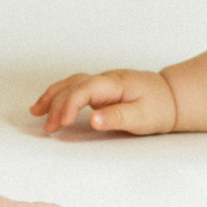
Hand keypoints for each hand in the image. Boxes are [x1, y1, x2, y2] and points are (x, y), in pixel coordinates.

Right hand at [30, 70, 176, 134]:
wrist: (170, 96)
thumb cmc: (158, 107)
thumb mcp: (142, 117)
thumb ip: (117, 117)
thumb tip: (94, 120)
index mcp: (115, 83)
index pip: (86, 88)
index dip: (71, 103)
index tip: (63, 123)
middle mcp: (105, 79)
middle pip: (74, 84)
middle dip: (58, 104)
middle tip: (48, 128)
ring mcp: (102, 83)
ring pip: (72, 83)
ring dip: (53, 96)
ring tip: (36, 111)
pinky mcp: (100, 89)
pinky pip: (75, 88)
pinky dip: (60, 95)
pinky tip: (48, 105)